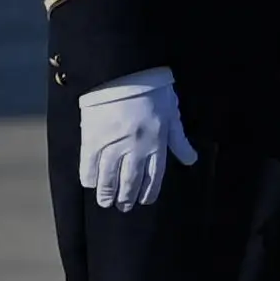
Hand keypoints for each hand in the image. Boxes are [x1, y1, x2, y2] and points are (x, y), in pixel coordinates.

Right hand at [77, 71, 193, 212]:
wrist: (124, 72)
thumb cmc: (153, 90)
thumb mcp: (172, 114)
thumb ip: (179, 140)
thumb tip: (191, 160)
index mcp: (157, 141)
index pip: (154, 175)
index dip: (149, 191)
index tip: (144, 201)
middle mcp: (136, 147)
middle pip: (131, 180)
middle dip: (127, 197)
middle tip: (123, 207)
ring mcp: (113, 144)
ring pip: (109, 177)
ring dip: (107, 193)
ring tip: (106, 202)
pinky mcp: (92, 139)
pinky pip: (88, 165)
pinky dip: (89, 177)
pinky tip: (89, 184)